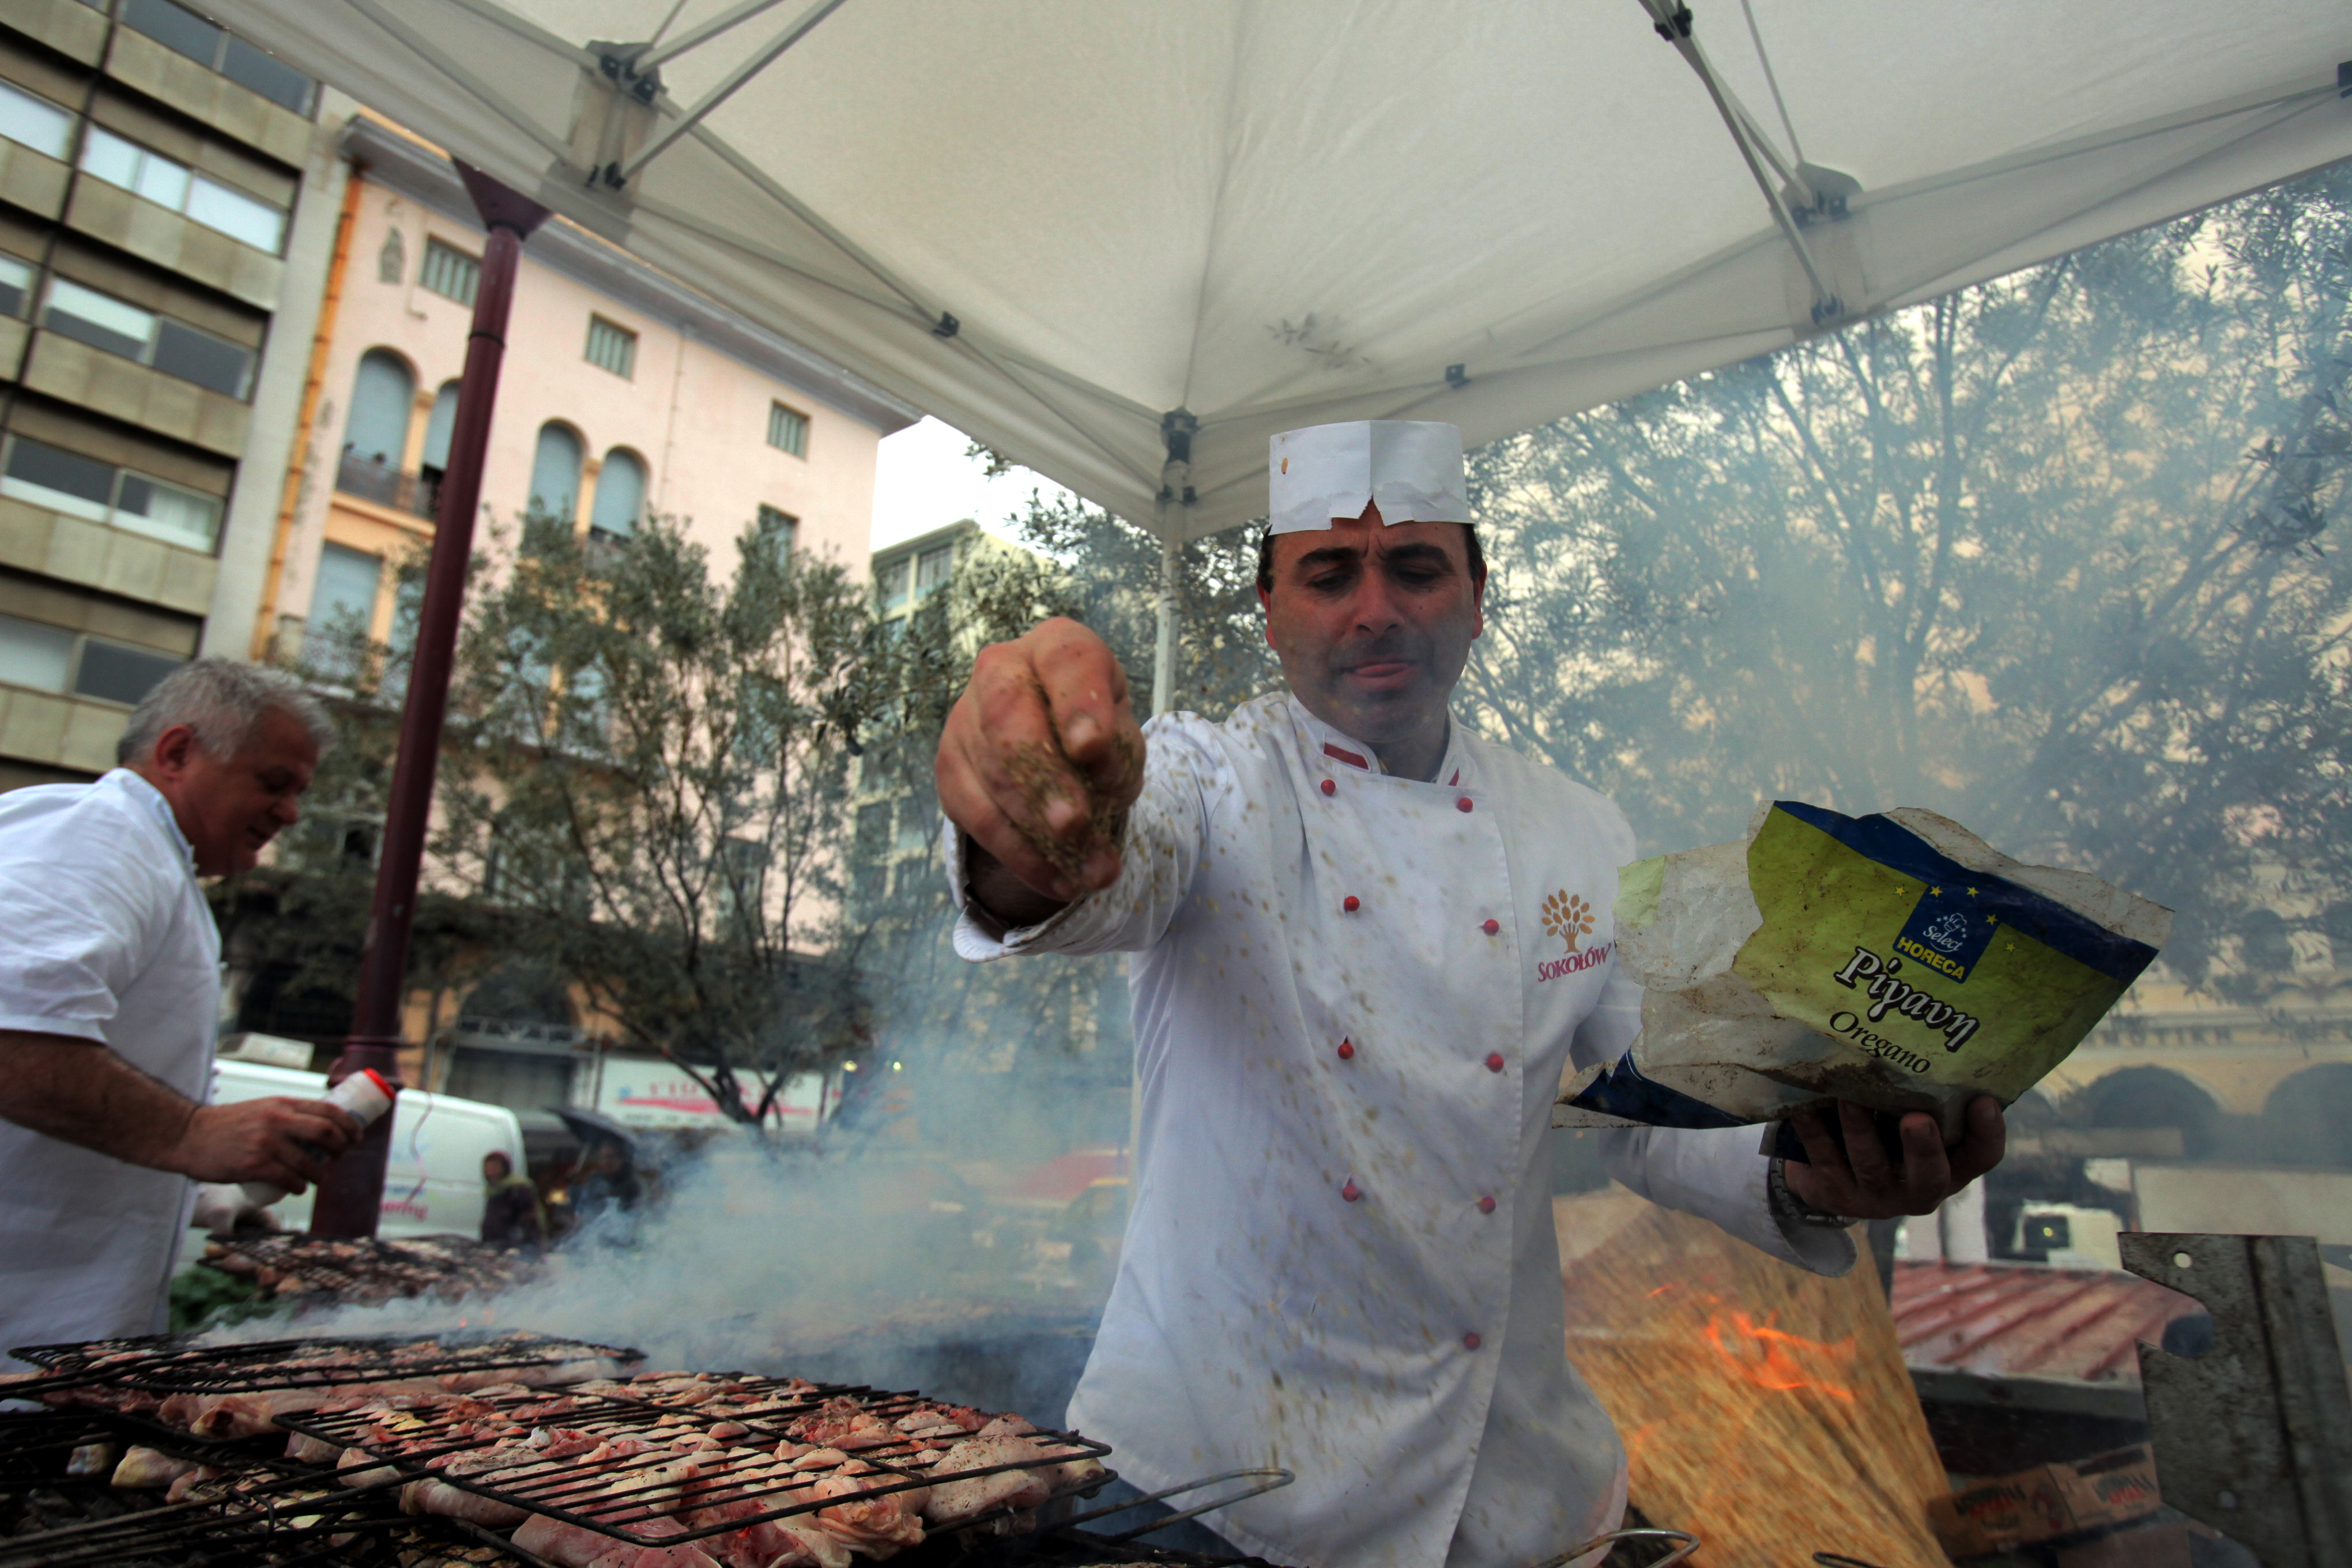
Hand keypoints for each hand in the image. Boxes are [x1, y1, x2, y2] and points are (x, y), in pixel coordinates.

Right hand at [166, 1097, 359, 1192]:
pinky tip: (298, 1188)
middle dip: (341, 1148)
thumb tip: (320, 1127)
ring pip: (309, 1163)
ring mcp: (266, 1143)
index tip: (356, 1137)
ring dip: (320, 1175)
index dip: (349, 1125)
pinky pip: (289, 1180)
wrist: (187, 1134)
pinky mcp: (253, 1165)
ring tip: (317, 1178)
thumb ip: (287, 1114)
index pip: (329, 1109)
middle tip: (339, 1157)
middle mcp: (277, 1120)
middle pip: (327, 1133)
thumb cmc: (225, 1124)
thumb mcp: (261, 1108)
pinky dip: (299, 1187)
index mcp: (282, 1104)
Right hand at [937, 617, 1145, 903]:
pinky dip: (1023, 856)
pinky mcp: (948, 767)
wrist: (1050, 741)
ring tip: (1095, 875)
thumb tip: (1098, 768)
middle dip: (1045, 779)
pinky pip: (979, 817)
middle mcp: (1001, 670)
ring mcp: (965, 717)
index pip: (1066, 664)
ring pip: (994, 777)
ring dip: (1044, 836)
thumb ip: (1116, 748)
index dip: (1078, 705)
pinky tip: (1061, 881)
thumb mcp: (1122, 735)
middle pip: (1012, 722)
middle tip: (1075, 825)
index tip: (1092, 747)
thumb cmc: (1095, 732)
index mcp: (1057, 647)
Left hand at [1781, 1095, 2005, 1219]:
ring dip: (1860, 1131)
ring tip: (1849, 1098)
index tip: (1984, 1101)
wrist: (1834, 1174)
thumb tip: (1918, 1033)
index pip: (1981, 1156)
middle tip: (1917, 1119)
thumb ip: (1924, 1093)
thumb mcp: (1912, 1116)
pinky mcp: (1836, 1196)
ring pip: (1870, 1166)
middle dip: (1923, 1148)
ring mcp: (1877, 1197)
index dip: (1987, 1133)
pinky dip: (1814, 1132)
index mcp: (1951, 1167)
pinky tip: (1804, 1107)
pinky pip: (1824, 1162)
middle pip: (1930, 1175)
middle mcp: (1920, 1188)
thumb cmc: (1888, 1131)